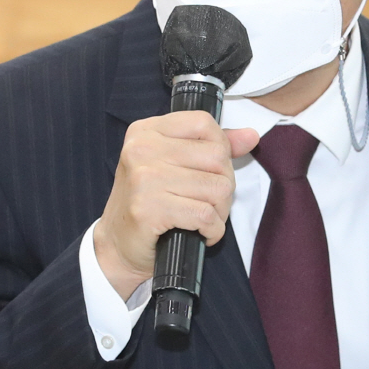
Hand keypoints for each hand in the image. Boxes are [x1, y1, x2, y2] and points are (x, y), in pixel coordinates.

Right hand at [94, 111, 259, 300]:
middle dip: (223, 185)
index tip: (210, 169)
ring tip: (203, 218)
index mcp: (146, 131)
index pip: (203, 123)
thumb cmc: (148, 203)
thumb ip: (212, 147)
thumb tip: (251, 136)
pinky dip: (212, 230)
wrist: (116, 246)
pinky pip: (206, 216)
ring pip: (217, 188)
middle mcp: (142, 149)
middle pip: (217, 157)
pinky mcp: (149, 209)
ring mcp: (144, 178)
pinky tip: (200, 233)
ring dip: (219, 211)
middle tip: (207, 202)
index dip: (219, 147)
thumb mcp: (173, 165)